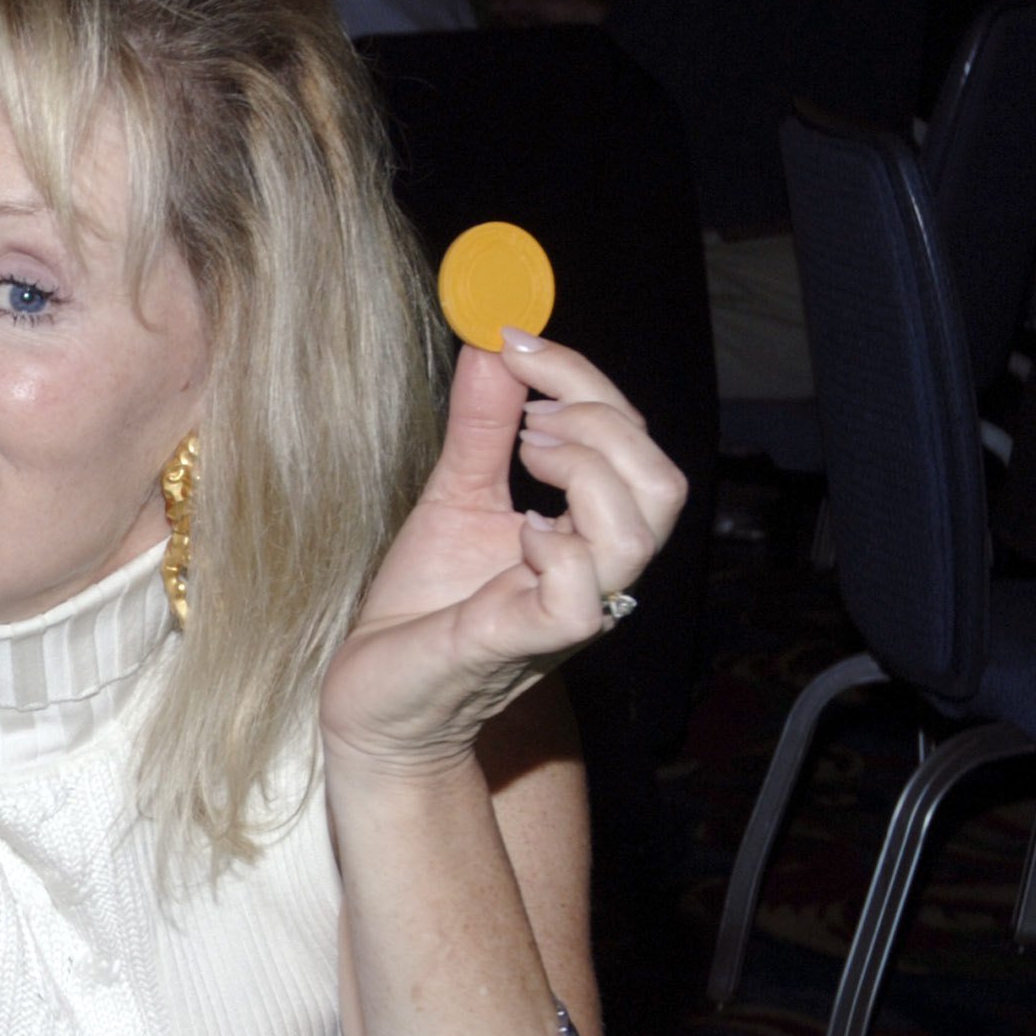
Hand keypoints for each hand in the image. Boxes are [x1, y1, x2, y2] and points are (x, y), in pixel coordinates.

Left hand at [320, 336, 687, 779]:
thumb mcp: (452, 497)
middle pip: (660, 482)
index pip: (631, 443)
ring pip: (637, 535)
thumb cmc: (425, 606)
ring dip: (586, 469)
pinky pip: (581, 602)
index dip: (585, 380)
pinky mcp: (519, 645)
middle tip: (526, 412)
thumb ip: (480, 426)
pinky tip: (517, 531)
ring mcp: (564, 612)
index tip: (517, 340)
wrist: (375, 695)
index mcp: (586, 531)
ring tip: (522, 451)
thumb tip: (492, 344)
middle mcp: (594, 571)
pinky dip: (558, 551)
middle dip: (601, 419)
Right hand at [490, 0, 606, 25]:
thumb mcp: (536, 4)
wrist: (588, 17)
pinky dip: (526, 20)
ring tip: (522, 24)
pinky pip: (529, 14)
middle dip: (509, 9)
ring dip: (517, 16)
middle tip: (509, 20)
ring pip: (519, 7)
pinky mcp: (546, 10)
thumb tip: (492, 5)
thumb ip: (513, 4)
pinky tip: (528, 25)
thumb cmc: (564, 6)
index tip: (494, 11)